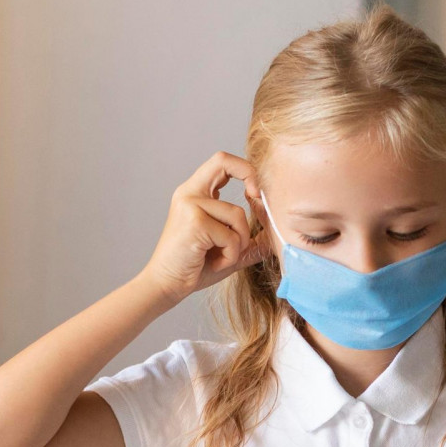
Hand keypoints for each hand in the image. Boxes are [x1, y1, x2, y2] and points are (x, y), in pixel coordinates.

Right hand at [142, 152, 268, 302]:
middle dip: (250, 175)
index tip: (256, 193)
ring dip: (240, 242)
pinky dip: (231, 254)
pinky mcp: (194, 222)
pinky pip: (231, 236)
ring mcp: (189, 205)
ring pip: (237, 215)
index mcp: (195, 193)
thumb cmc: (196, 267)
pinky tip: (215, 262)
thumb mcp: (230, 249)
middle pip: (223, 161)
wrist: (167, 285)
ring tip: (224, 256)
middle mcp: (189, 193)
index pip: (221, 162)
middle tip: (258, 199)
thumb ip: (252, 238)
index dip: (245, 169)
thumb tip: (278, 231)